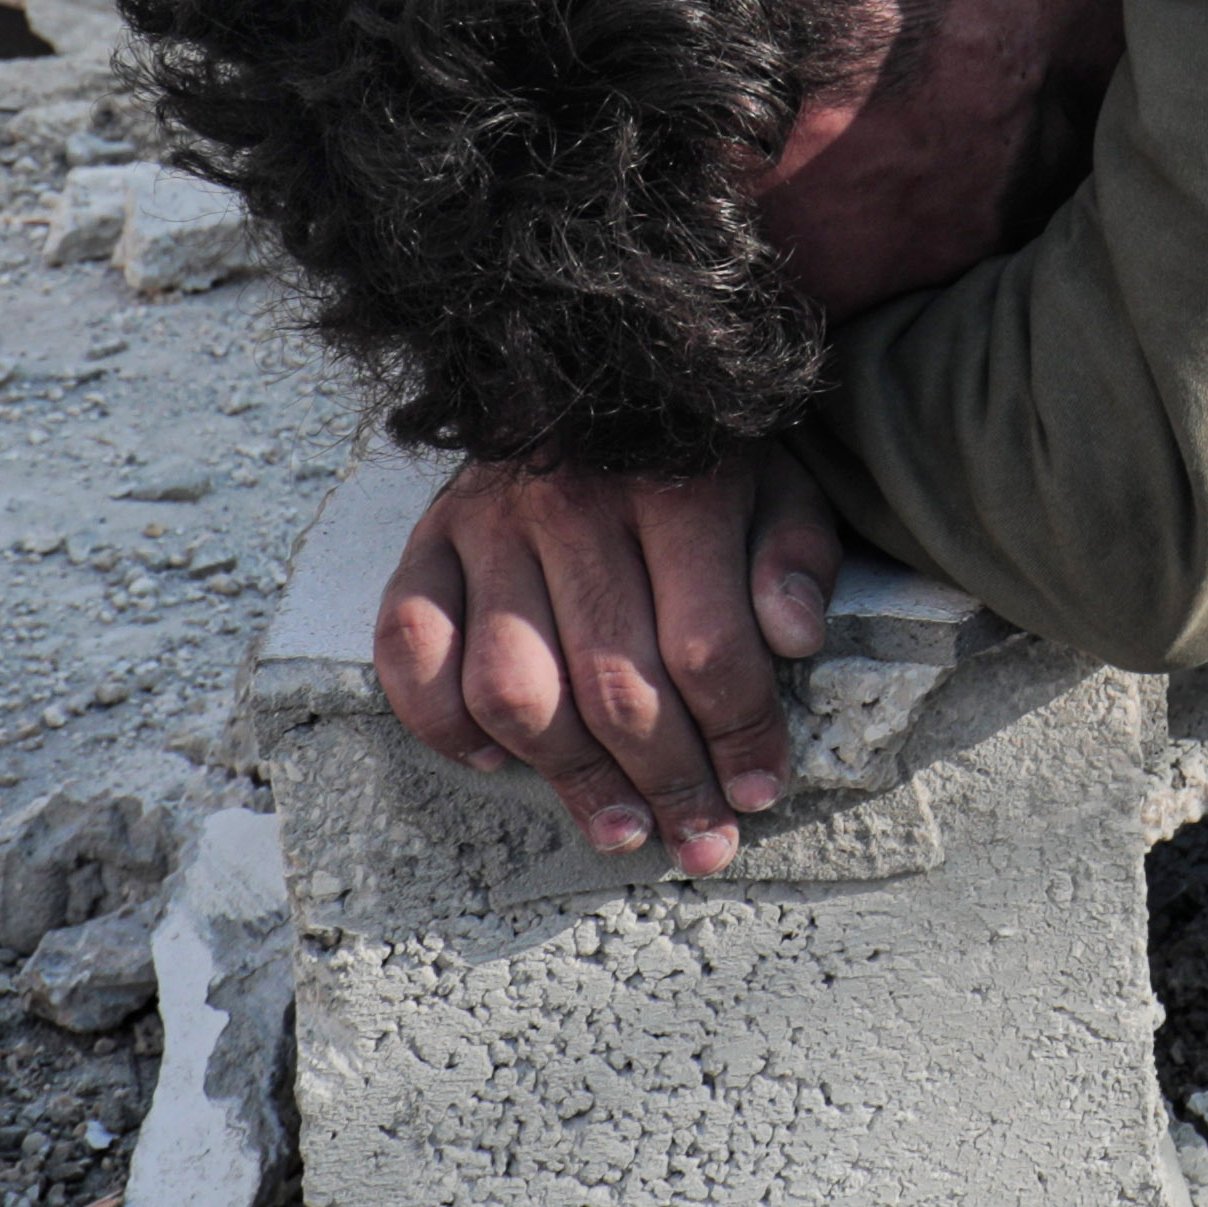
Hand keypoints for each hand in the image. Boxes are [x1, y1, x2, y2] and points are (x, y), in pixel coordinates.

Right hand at [376, 454, 847, 870]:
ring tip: (620, 827)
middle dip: (668, 782)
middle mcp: (572, 506)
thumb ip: (796, 557)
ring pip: (514, 691)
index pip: (708, 648)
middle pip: (614, 687)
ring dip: (569, 778)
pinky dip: (443, 724)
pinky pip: (410, 653)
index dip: (739, 737)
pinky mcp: (425, 542)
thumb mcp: (779, 484)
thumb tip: (796, 638)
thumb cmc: (697, 452)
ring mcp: (487, 525)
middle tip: (700, 840)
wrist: (592, 366)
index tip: (762, 793)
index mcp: (676, 489)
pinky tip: (499, 762)